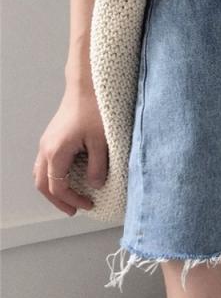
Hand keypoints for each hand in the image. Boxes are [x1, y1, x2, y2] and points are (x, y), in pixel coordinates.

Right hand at [32, 85, 106, 215]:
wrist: (86, 87)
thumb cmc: (94, 110)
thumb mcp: (101, 141)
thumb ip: (98, 166)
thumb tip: (95, 185)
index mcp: (57, 152)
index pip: (58, 187)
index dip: (73, 200)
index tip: (89, 205)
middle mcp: (46, 149)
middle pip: (43, 184)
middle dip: (58, 200)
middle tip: (75, 210)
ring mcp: (46, 143)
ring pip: (41, 174)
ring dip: (53, 189)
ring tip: (71, 198)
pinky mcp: (51, 138)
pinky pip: (45, 164)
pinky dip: (53, 177)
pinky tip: (68, 178)